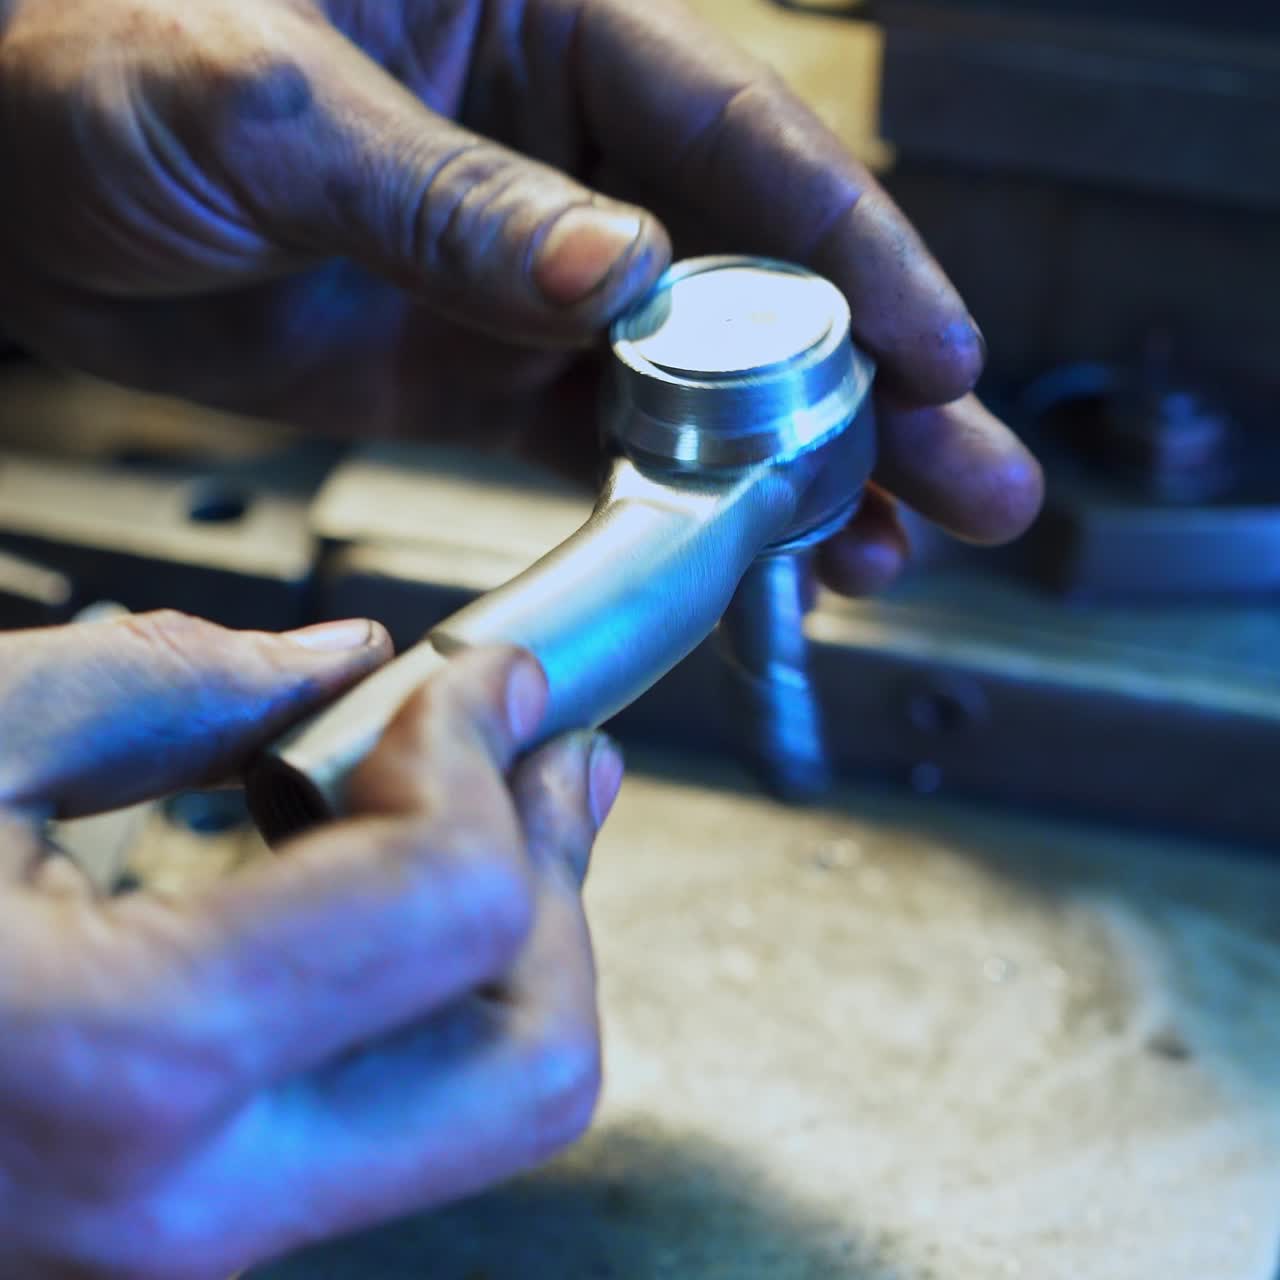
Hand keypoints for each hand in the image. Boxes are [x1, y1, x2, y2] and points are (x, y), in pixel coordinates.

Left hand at [0, 0, 1041, 592]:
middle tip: (972, 486)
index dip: (854, 261)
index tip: (941, 356)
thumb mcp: (266, 108)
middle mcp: (563, 164)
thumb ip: (452, 200)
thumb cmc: (89, 54)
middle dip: (871, 393)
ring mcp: (526, 283)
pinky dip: (674, 503)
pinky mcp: (475, 377)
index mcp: (547, 32)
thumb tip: (621, 278)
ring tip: (880, 550)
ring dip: (793, 471)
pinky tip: (742, 554)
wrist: (1, 169)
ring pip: (697, 384)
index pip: (743, 147)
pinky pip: (603, 444)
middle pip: (759, 283)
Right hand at [0, 613, 620, 1277]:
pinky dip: (418, 968)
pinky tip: (362, 856)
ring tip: (481, 784)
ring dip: (509, 922)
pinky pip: (383, 1097)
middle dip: (553, 877)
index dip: (490, 748)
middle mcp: (185, 1204)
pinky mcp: (186, 1216)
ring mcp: (192, 1236)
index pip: (453, 899)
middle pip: (528, 1058)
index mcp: (123, 1064)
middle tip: (545, 747)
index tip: (493, 673)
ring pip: (480, 1095)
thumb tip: (348, 662)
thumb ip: (173, 686)